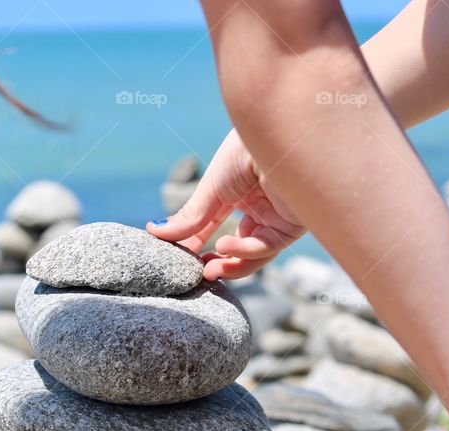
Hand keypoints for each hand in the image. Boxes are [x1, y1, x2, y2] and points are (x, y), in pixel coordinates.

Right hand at [147, 129, 304, 279]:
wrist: (276, 139)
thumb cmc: (243, 154)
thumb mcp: (211, 188)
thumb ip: (189, 216)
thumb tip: (156, 232)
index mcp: (238, 192)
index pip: (213, 224)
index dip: (194, 242)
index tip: (176, 257)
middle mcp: (259, 207)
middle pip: (237, 246)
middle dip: (217, 263)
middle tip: (198, 273)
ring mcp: (276, 218)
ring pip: (254, 255)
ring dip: (230, 265)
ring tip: (209, 268)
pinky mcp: (292, 226)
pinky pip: (267, 248)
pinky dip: (244, 252)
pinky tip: (225, 246)